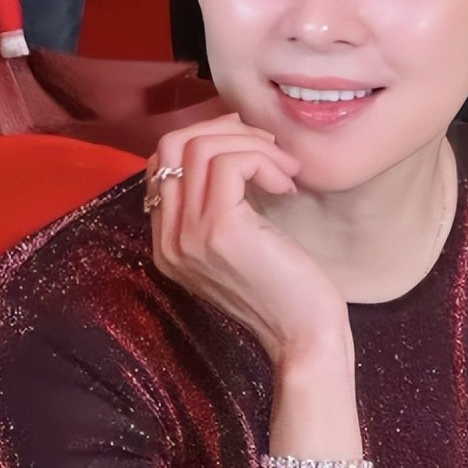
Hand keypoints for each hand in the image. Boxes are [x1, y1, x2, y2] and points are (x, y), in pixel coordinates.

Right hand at [147, 114, 349, 367]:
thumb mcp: (243, 239)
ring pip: (200, 147)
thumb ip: (222, 201)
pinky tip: (287, 184)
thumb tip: (232, 139)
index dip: (208, 138)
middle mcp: (167, 239)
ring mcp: (187, 235)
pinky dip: (263, 159)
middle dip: (224, 129)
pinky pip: (229, 162)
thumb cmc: (286, 287)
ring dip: (252, 144)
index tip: (253, 147)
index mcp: (167, 242)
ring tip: (285, 168)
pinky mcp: (218, 230)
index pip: (162, 161)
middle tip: (269, 146)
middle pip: (171, 144)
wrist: (305, 338)